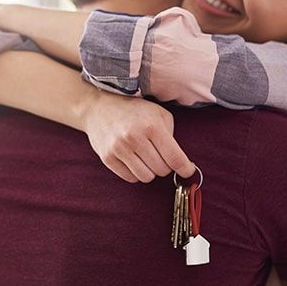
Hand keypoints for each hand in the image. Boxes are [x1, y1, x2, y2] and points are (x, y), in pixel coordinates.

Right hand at [80, 93, 194, 182]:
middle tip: (160, 156)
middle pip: (162, 170)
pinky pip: (130, 178)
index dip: (185, 169)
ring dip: (150, 171)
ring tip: (146, 158)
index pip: (175, 158)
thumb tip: (181, 163)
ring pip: (146, 177)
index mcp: (152, 126)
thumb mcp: (158, 114)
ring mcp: (119, 148)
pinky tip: (133, 160)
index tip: (188, 170)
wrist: (98, 107)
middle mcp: (134, 137)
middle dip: (165, 166)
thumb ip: (171, 136)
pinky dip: (135, 173)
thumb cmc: (134, 110)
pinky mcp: (107, 157)